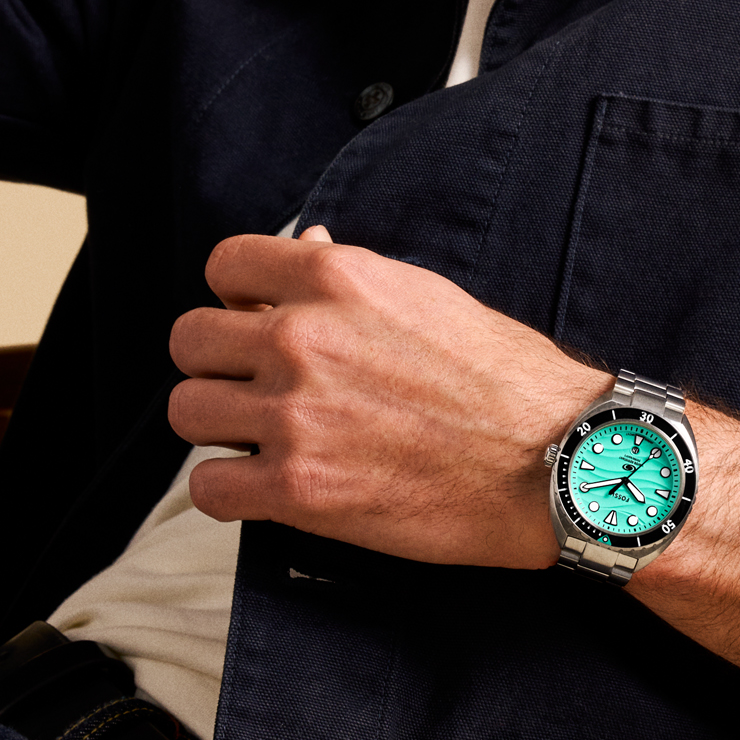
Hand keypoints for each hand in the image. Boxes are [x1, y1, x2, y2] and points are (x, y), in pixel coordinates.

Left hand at [167, 226, 609, 568]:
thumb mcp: (426, 295)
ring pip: (187, 411)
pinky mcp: (298, 490)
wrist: (552, 460)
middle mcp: (301, 339)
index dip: (234, 296)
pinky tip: (263, 486)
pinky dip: (228, 490)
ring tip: (260, 438)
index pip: (225, 266)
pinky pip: (209, 488)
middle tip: (253, 387)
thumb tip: (306, 249)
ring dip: (218, 425)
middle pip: (189, 340)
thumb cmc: (504, 380)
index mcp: (335, 279)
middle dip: (218, 363)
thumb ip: (350, 276)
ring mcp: (294, 416)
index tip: (251, 321)